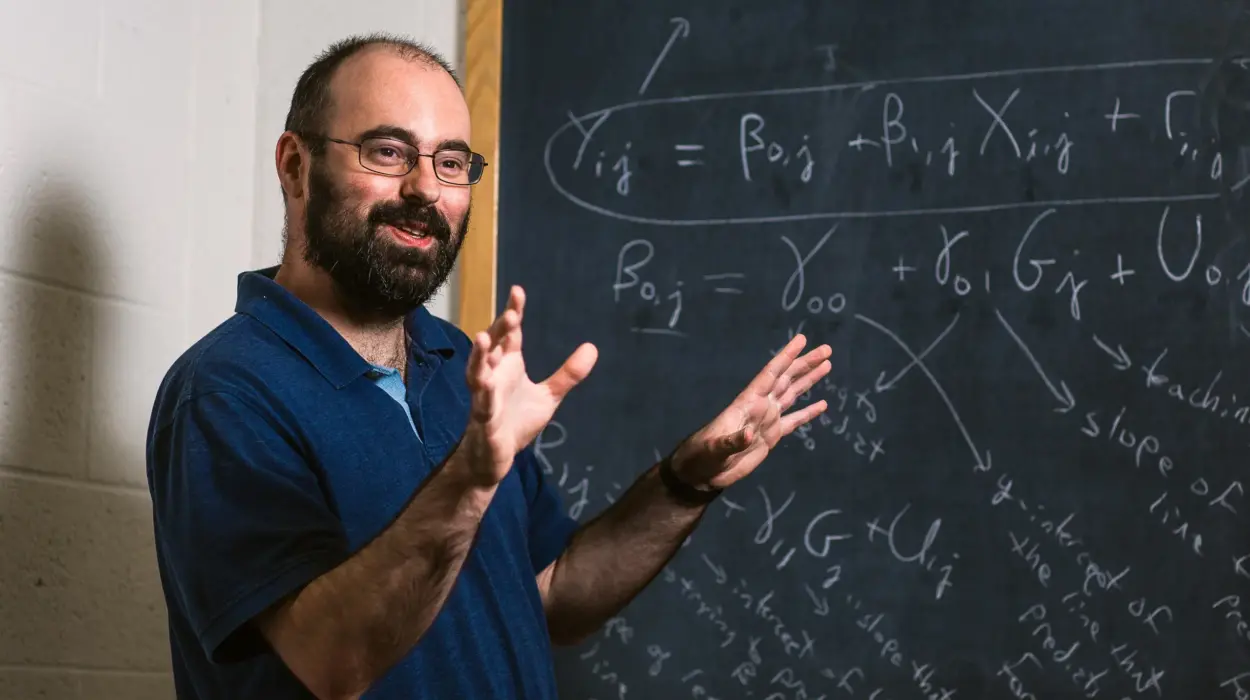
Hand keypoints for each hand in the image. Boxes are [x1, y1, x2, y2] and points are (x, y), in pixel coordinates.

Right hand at [462, 286, 598, 485]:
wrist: (495, 458)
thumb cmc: (516, 422)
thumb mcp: (548, 397)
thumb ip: (568, 374)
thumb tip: (593, 347)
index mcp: (508, 366)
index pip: (510, 334)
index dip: (513, 312)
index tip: (518, 291)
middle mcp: (493, 376)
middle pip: (494, 347)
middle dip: (500, 330)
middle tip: (511, 315)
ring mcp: (485, 397)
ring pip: (478, 372)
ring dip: (480, 356)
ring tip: (483, 338)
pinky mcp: (483, 420)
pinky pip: (481, 405)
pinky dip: (483, 395)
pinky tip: (483, 384)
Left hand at [669, 334, 831, 490]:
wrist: (703, 472)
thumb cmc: (703, 456)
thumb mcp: (715, 449)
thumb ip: (732, 442)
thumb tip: (748, 434)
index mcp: (748, 403)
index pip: (770, 374)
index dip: (786, 357)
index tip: (802, 340)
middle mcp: (760, 407)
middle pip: (786, 379)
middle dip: (805, 364)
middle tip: (826, 349)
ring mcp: (767, 420)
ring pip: (792, 394)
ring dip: (809, 380)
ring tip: (827, 365)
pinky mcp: (771, 436)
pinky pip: (794, 420)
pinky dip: (808, 412)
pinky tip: (822, 404)